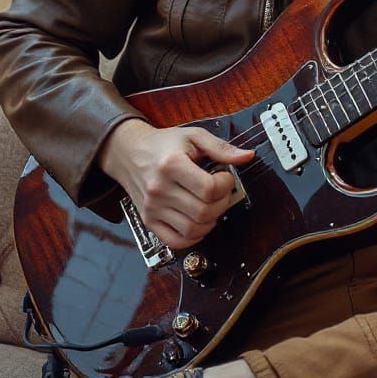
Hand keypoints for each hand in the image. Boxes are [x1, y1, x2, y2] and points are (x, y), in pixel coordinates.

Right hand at [98, 119, 253, 248]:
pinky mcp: (148, 221)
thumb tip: (247, 156)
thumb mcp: (194, 136)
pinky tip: (199, 221)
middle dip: (222, 203)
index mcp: (171, 164)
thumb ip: (222, 148)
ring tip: (210, 204)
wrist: (129, 152)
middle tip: (220, 191)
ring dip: (211, 220)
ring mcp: (152, 208)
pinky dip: (193, 237)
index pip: (208, 189)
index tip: (224, 177)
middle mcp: (159, 189)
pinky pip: (175, 241)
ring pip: (193, 230)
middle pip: (203, 212)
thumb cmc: (163, 144)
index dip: (225, 185)